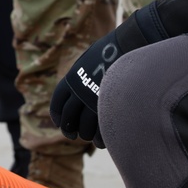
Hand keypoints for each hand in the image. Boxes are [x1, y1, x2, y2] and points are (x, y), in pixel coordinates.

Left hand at [49, 3, 165, 145]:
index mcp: (73, 78)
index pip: (58, 101)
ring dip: (85, 135)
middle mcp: (80, 91)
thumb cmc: (113, 51)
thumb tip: (77, 85)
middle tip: (71, 135)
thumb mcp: (89, 60)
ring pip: (84, 128)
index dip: (57, 114)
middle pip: (69, 118)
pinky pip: (102, 131)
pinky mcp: (111, 108)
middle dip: (68, 129)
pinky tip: (102, 140)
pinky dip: (101, 138)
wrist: (131, 47)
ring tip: (89, 138)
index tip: (59, 122)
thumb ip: (82, 75)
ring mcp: (95, 101)